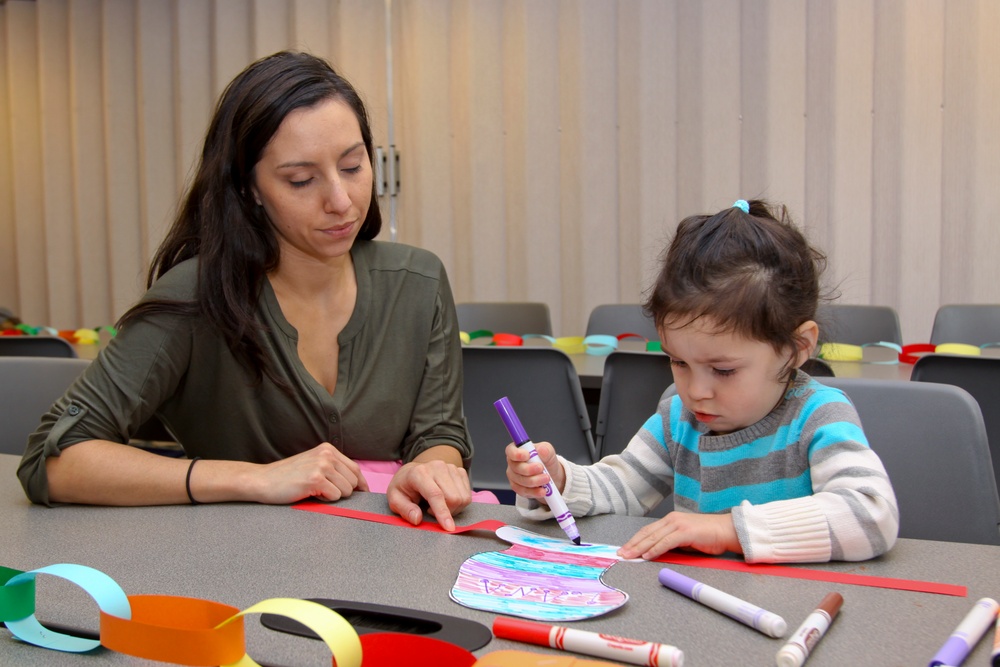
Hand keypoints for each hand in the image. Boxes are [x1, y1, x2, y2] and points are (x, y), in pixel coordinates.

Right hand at [250, 443, 368, 503]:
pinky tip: (310, 494)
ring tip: (315, 491)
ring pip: (346, 490)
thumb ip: (334, 469)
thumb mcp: (314, 464)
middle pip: (353, 481)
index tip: (363, 493)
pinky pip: (335, 496)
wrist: (263, 480)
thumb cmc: (288, 477)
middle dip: (343, 491)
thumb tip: (358, 484)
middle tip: (322, 490)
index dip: (361, 483)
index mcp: (328, 449)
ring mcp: (321, 466)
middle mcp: (327, 455)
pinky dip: (325, 500)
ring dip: (333, 496)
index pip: (355, 468)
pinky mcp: (315, 479)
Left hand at [386, 460, 471, 531]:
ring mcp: (450, 467)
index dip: (443, 512)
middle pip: (453, 497)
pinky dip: (459, 502)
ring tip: (438, 505)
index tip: (448, 528)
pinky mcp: (459, 470)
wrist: (413, 471)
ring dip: (454, 508)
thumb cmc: (404, 486)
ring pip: (463, 497)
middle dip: (446, 512)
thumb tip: (417, 519)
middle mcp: (437, 467)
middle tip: (430, 511)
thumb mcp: (395, 499)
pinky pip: (468, 493)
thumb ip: (404, 510)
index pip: (436, 494)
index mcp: (419, 473)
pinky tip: (447, 499)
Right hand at [505, 440, 565, 500]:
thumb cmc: (546, 461)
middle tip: (541, 468)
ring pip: (520, 480)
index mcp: (517, 450)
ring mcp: (514, 476)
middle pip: (515, 467)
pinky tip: (542, 490)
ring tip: (546, 479)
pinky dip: (534, 491)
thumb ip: (546, 450)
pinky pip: (523, 491)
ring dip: (534, 481)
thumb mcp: (549, 452)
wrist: (551, 476)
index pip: (510, 450)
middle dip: (529, 469)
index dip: (517, 453)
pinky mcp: (518, 488)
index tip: (527, 455)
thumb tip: (541, 450)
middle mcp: (513, 463)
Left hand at [617, 512, 742, 559]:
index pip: (648, 531)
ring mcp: (678, 525)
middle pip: (647, 533)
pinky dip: (655, 549)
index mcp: (671, 520)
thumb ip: (671, 544)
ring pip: (653, 537)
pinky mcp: (685, 532)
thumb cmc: (709, 537)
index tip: (625, 549)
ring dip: (640, 548)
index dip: (635, 540)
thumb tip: (656, 553)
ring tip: (630, 556)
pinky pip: (666, 542)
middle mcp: (672, 520)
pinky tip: (647, 556)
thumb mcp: (685, 540)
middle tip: (621, 554)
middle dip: (632, 544)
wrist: (727, 531)